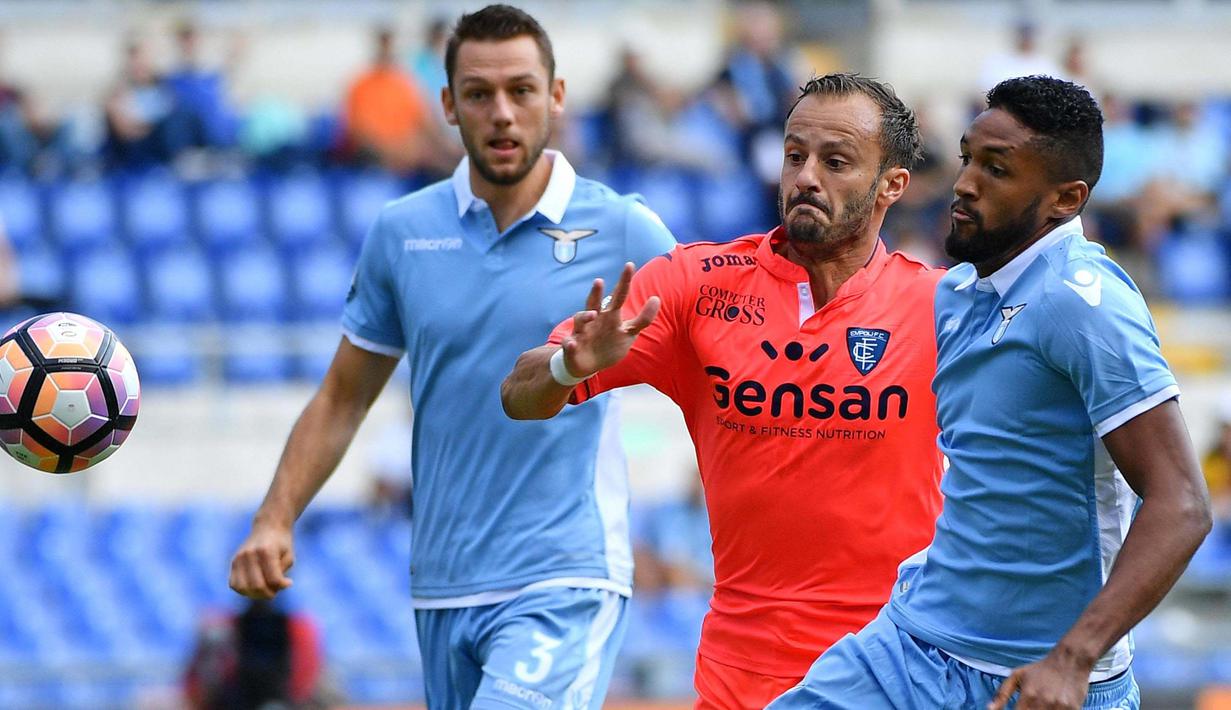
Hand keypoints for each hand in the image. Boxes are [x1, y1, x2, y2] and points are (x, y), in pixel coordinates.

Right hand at [229, 522, 294, 599]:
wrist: (269, 527)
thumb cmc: (282, 544)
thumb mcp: (289, 557)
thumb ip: (281, 574)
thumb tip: (275, 589)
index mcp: (267, 551)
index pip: (273, 579)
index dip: (282, 586)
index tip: (289, 582)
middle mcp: (250, 554)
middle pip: (257, 586)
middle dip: (268, 593)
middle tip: (276, 590)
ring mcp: (239, 558)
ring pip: (242, 587)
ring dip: (255, 594)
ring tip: (265, 590)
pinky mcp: (234, 561)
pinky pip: (233, 584)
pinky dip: (244, 590)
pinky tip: (254, 587)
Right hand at [561, 262, 659, 376]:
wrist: (588, 365)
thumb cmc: (609, 345)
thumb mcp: (629, 332)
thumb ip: (643, 318)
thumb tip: (656, 298)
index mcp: (609, 315)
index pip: (619, 295)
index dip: (624, 281)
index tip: (629, 264)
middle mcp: (594, 319)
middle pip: (595, 302)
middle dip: (597, 292)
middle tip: (599, 281)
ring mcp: (582, 331)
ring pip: (580, 320)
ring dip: (585, 317)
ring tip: (592, 315)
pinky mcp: (572, 346)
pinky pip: (570, 344)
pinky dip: (571, 344)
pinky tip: (573, 344)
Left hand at [987, 654, 1090, 709]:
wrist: (1070, 660)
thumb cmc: (1041, 669)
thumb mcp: (1017, 676)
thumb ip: (1002, 694)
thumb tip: (989, 709)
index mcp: (1028, 696)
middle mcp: (1043, 703)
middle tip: (1029, 708)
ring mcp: (1060, 707)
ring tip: (1040, 707)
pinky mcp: (1074, 709)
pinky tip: (1052, 707)